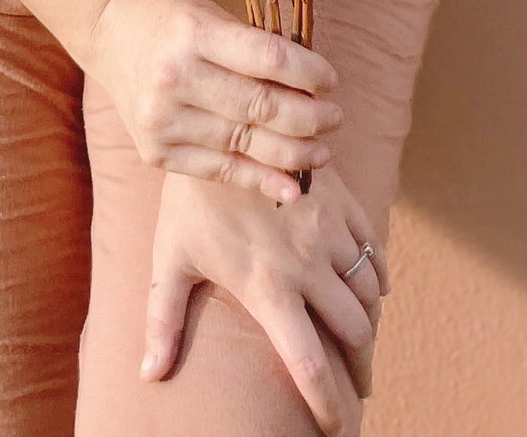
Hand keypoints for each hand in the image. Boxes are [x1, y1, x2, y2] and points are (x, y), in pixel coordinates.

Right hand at [82, 0, 343, 201]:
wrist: (109, 33)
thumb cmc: (172, 19)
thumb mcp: (211, 13)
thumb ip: (253, 47)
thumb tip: (313, 86)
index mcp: (194, 32)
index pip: (268, 58)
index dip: (309, 74)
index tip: (332, 81)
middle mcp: (175, 77)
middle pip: (260, 108)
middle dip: (309, 118)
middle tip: (335, 119)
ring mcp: (163, 120)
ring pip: (244, 144)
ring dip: (293, 153)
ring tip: (323, 152)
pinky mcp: (157, 153)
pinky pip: (219, 171)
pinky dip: (259, 180)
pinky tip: (290, 186)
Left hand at [140, 165, 389, 432]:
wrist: (223, 120)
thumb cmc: (188, 197)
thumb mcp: (170, 257)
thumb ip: (163, 319)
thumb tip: (149, 375)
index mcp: (267, 288)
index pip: (308, 365)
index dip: (328, 406)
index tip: (334, 430)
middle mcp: (307, 265)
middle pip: (354, 336)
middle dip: (360, 373)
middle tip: (357, 390)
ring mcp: (329, 232)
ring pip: (370, 296)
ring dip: (370, 327)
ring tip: (363, 346)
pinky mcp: (342, 202)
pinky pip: (375, 251)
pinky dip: (378, 278)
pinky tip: (370, 290)